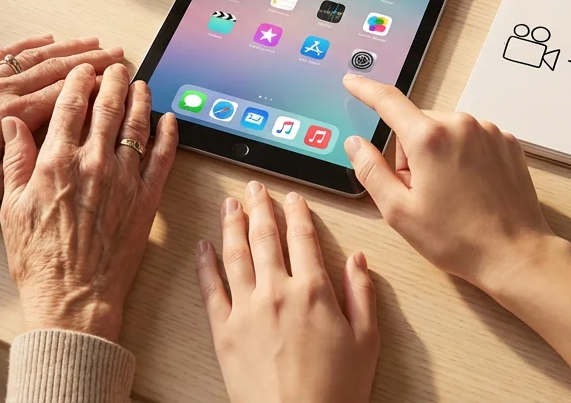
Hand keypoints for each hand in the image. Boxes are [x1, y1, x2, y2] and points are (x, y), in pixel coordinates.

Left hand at [0, 35, 123, 225]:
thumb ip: (24, 165)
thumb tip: (57, 146)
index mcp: (8, 119)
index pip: (62, 94)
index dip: (93, 83)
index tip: (116, 75)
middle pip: (54, 69)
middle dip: (89, 59)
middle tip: (116, 53)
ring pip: (33, 58)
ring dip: (66, 47)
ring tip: (91, 42)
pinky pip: (4, 54)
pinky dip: (28, 44)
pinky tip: (45, 39)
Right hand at [0, 64, 177, 339]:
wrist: (74, 299)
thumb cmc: (40, 260)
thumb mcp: (12, 208)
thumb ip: (15, 160)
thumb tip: (12, 123)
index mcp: (56, 162)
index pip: (69, 106)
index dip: (78, 81)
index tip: (83, 70)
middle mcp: (93, 163)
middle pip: (108, 107)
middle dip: (113, 81)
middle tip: (118, 67)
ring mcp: (124, 179)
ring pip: (137, 125)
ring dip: (140, 99)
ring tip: (141, 84)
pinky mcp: (147, 199)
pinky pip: (163, 157)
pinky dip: (168, 133)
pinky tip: (169, 118)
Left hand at [196, 182, 377, 402]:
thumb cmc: (335, 391)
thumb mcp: (366, 341)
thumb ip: (363, 295)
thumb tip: (358, 260)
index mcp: (314, 291)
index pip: (303, 238)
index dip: (298, 213)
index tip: (294, 198)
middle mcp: (277, 292)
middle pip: (266, 237)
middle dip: (261, 207)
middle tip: (256, 188)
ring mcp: (246, 310)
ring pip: (236, 254)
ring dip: (232, 224)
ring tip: (230, 204)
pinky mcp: (223, 331)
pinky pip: (210, 288)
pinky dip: (205, 264)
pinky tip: (203, 247)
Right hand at [341, 73, 557, 289]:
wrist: (514, 253)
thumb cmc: (458, 238)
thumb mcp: (399, 211)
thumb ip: (370, 170)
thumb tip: (355, 143)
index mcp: (429, 139)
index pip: (387, 102)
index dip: (365, 89)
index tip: (353, 81)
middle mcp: (460, 124)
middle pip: (417, 126)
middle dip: (412, 154)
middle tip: (422, 193)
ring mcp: (487, 131)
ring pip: (445, 132)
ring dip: (439, 156)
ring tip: (452, 195)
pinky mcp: (506, 141)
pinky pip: (471, 139)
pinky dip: (464, 158)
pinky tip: (472, 188)